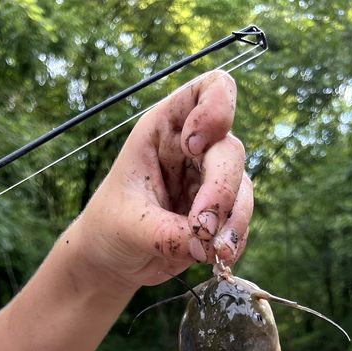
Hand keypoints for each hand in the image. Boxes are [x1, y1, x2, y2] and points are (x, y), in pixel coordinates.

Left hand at [75, 70, 251, 288]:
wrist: (112, 259)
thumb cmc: (110, 227)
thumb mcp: (129, 226)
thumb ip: (167, 233)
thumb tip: (206, 244)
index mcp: (164, 130)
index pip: (209, 91)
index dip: (215, 109)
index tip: (193, 147)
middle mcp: (194, 150)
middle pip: (229, 151)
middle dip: (221, 191)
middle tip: (203, 228)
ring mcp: (209, 182)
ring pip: (242, 189)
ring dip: (235, 222)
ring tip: (217, 253)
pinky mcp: (218, 214)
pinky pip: (240, 221)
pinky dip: (234, 241)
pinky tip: (218, 259)